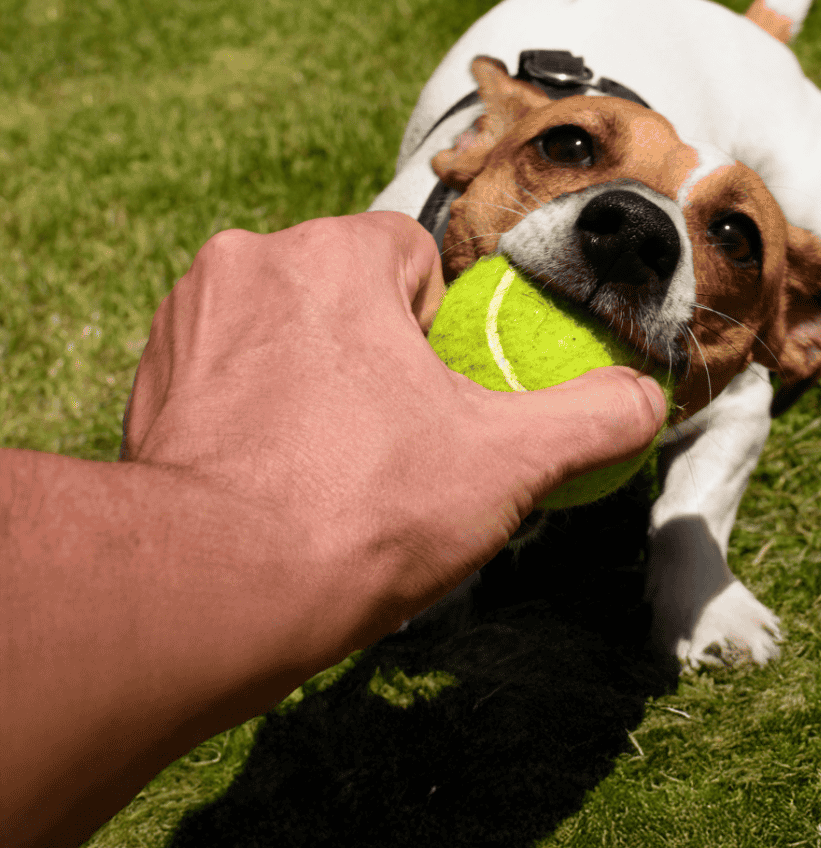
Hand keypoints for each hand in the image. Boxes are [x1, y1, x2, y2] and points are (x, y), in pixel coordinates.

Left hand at [121, 211, 665, 648]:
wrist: (210, 593)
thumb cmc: (360, 512)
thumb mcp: (509, 463)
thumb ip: (593, 418)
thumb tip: (647, 400)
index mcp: (336, 254)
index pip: (414, 260)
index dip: (439, 335)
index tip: (434, 404)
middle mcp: (250, 259)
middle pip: (350, 292)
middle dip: (376, 353)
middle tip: (387, 443)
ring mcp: (188, 316)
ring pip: (290, 328)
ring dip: (316, 376)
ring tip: (328, 464)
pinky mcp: (147, 375)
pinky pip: (231, 368)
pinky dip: (257, 407)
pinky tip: (272, 474)